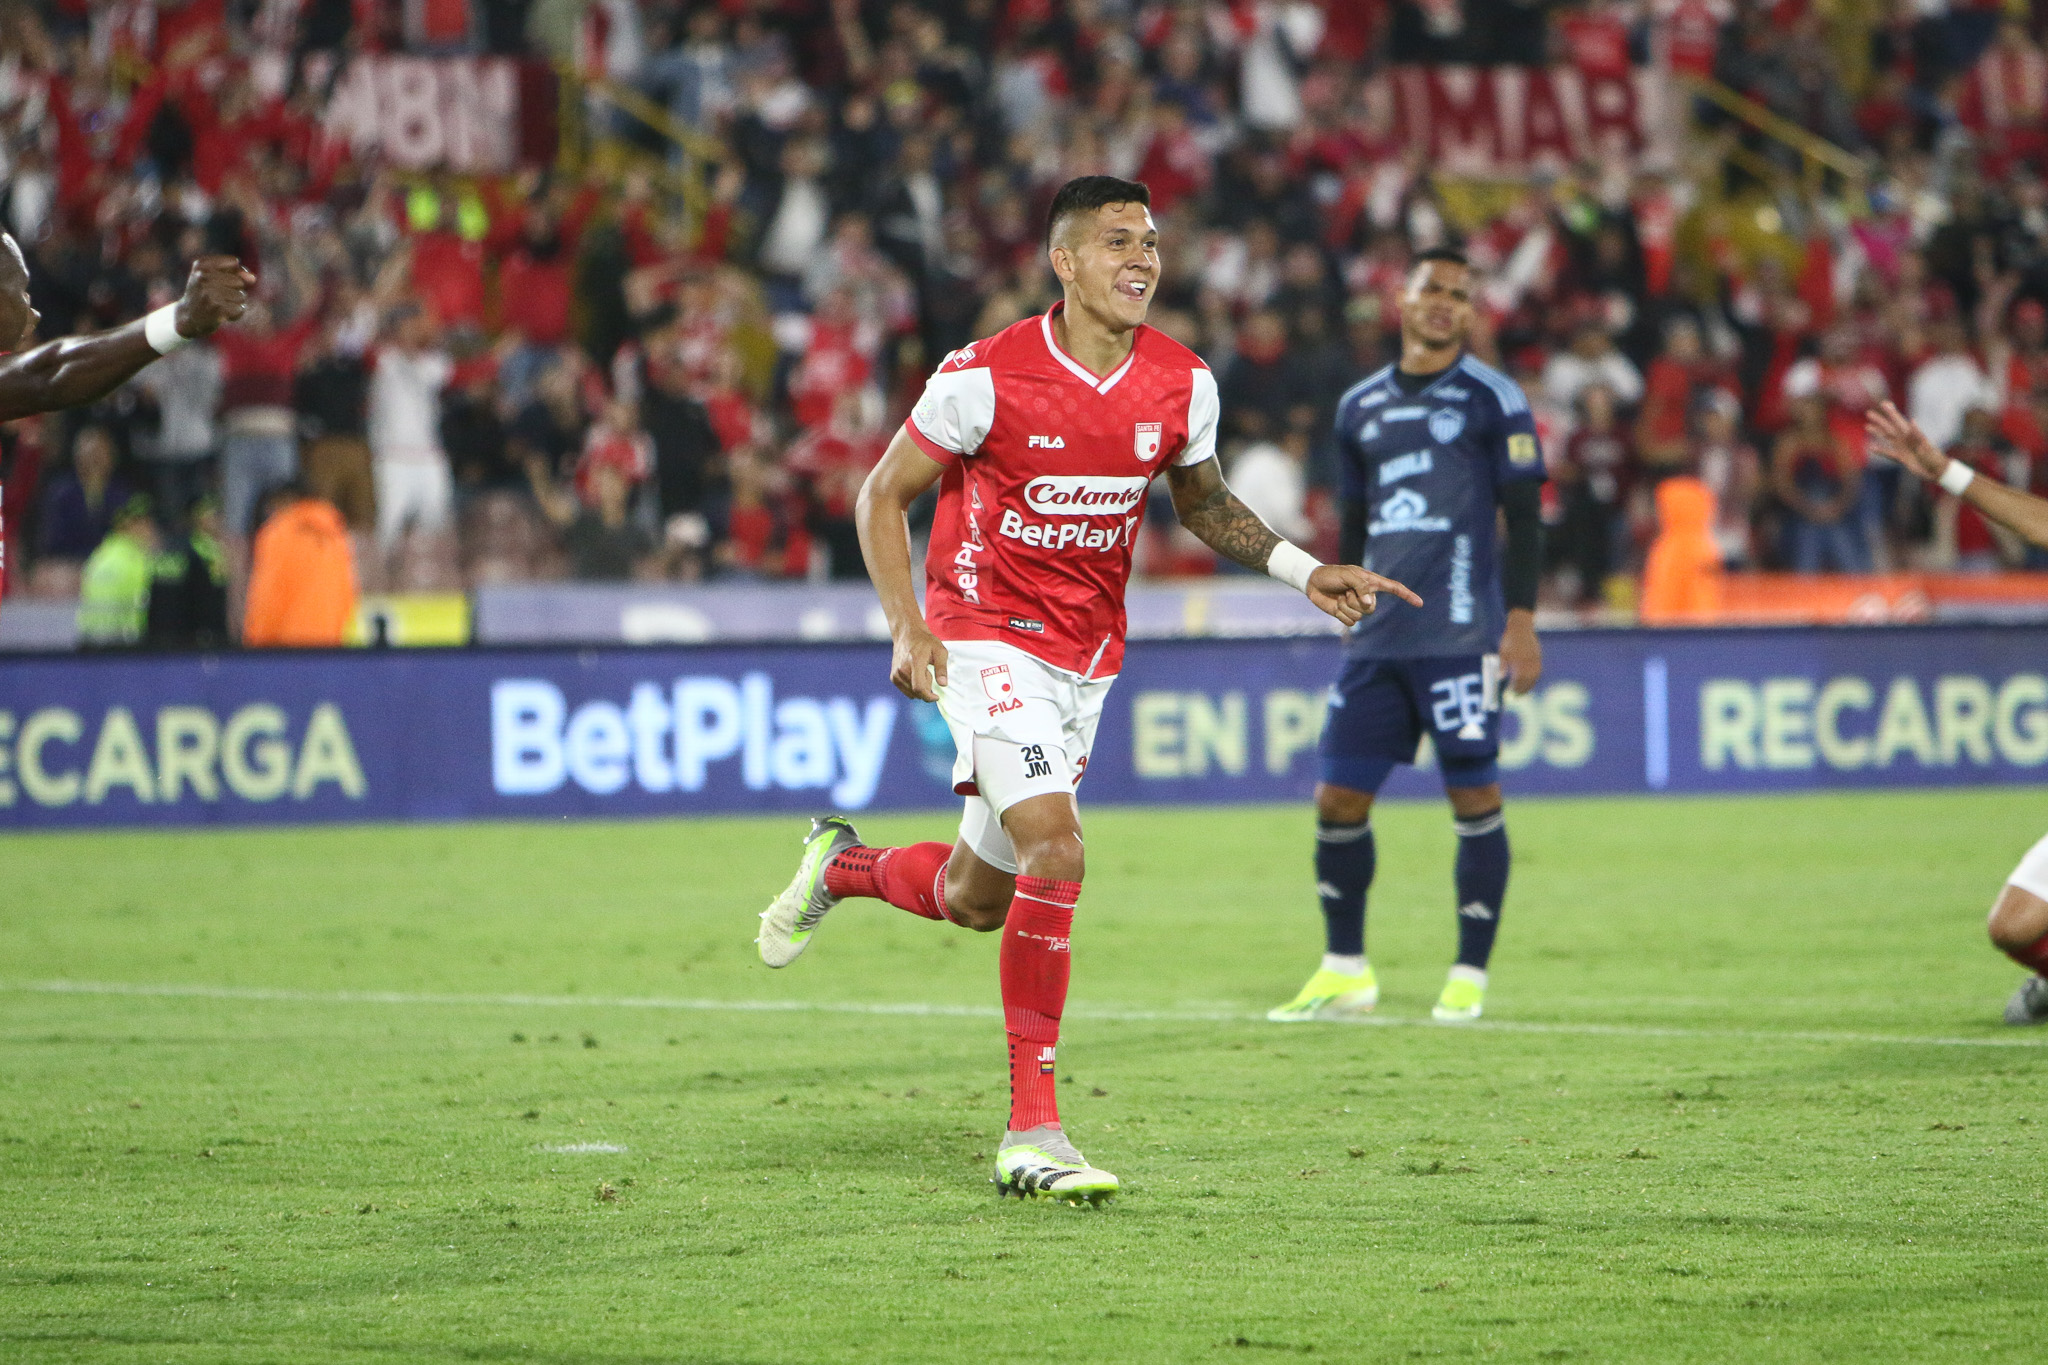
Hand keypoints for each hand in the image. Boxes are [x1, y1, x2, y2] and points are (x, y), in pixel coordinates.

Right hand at [173, 256, 254, 338]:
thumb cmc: (207, 294)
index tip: (217, 280)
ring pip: (242, 296)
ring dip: (234, 303)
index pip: (234, 262)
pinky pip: (240, 309)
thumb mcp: (217, 277)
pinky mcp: (216, 309)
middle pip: (240, 281)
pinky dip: (235, 314)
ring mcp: (208, 293)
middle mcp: (202, 277)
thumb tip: (253, 278)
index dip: (233, 273)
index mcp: (201, 264)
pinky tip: (221, 315)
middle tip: (217, 296)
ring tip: (218, 305)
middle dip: (234, 290)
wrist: (189, 318)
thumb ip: (238, 272)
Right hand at [889, 624, 948, 702]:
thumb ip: (942, 668)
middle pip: (917, 691)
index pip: (919, 687)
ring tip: (922, 672)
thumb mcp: (940, 651)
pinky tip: (915, 675)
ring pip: (911, 693)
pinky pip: (906, 691)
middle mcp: (902, 669)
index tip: (936, 697)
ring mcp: (896, 674)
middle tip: (929, 672)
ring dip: (920, 687)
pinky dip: (913, 687)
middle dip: (927, 688)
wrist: (907, 634)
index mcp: (915, 662)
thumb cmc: (925, 642)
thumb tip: (943, 684)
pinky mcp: (893, 677)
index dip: (928, 696)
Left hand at [1306, 563, 1422, 627]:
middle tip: (1346, 591)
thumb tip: (1370, 604)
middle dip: (1357, 601)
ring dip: (1347, 607)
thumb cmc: (1332, 574)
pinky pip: (1350, 622)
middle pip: (1372, 608)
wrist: (1314, 583)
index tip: (1419, 603)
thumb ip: (1361, 587)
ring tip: (1340, 596)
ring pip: (1360, 616)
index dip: (1407, 595)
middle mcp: (1367, 595)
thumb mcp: (1348, 575)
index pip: (1393, 588)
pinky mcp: (1346, 614)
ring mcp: (1357, 606)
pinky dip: (1341, 614)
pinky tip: (1336, 605)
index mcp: (1371, 582)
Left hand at [1501, 609, 1541, 694]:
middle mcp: (1529, 661)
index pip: (1519, 679)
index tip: (1509, 693)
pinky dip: (1534, 679)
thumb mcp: (1502, 652)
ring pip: (1534, 677)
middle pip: (1528, 680)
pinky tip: (1528, 683)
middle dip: (1522, 689)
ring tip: (1522, 693)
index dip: (1515, 687)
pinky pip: (1538, 671)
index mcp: (1520, 660)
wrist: (1521, 627)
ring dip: (1529, 686)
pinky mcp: (1539, 657)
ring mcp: (1535, 660)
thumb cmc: (1509, 640)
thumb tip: (1499, 678)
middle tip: (1515, 697)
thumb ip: (1502, 665)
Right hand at [1865, 401, 1944, 480]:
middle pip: (1889, 427)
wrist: (1936, 471)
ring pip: (1887, 438)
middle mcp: (1905, 439)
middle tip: (1869, 413)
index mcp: (1911, 434)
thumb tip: (1912, 420)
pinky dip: (1880, 450)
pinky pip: (1888, 453)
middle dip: (1879, 420)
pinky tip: (1871, 448)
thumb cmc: (1933, 457)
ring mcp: (1903, 448)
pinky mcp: (1902, 458)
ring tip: (1867, 426)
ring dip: (1877, 432)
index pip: (1898, 421)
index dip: (1891, 412)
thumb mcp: (1925, 445)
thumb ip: (1917, 434)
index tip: (1883, 404)